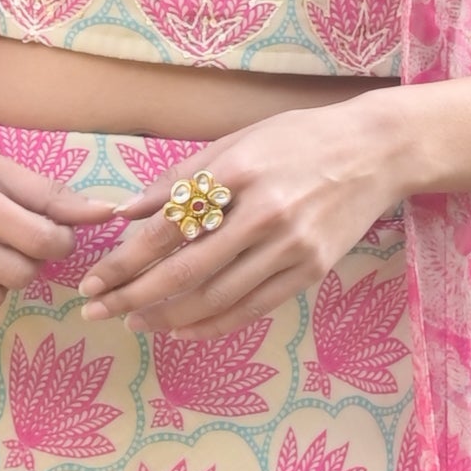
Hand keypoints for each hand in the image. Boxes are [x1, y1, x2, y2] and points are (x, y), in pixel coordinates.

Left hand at [80, 94, 411, 330]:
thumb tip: (124, 212)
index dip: (125, 260)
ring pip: (217, 298)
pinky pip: (252, 308)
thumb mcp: (236, 142)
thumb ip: (179, 179)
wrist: (376, 152)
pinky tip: (182, 330)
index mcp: (239, 173)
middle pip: (186, 271)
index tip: (95, 279)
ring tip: (135, 323)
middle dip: (134, 297)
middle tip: (99, 312)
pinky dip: (213, 325)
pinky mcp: (311, 271)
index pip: (168, 227)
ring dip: (168, 318)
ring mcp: (292, 247)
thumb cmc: (299, 140)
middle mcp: (265, 213)